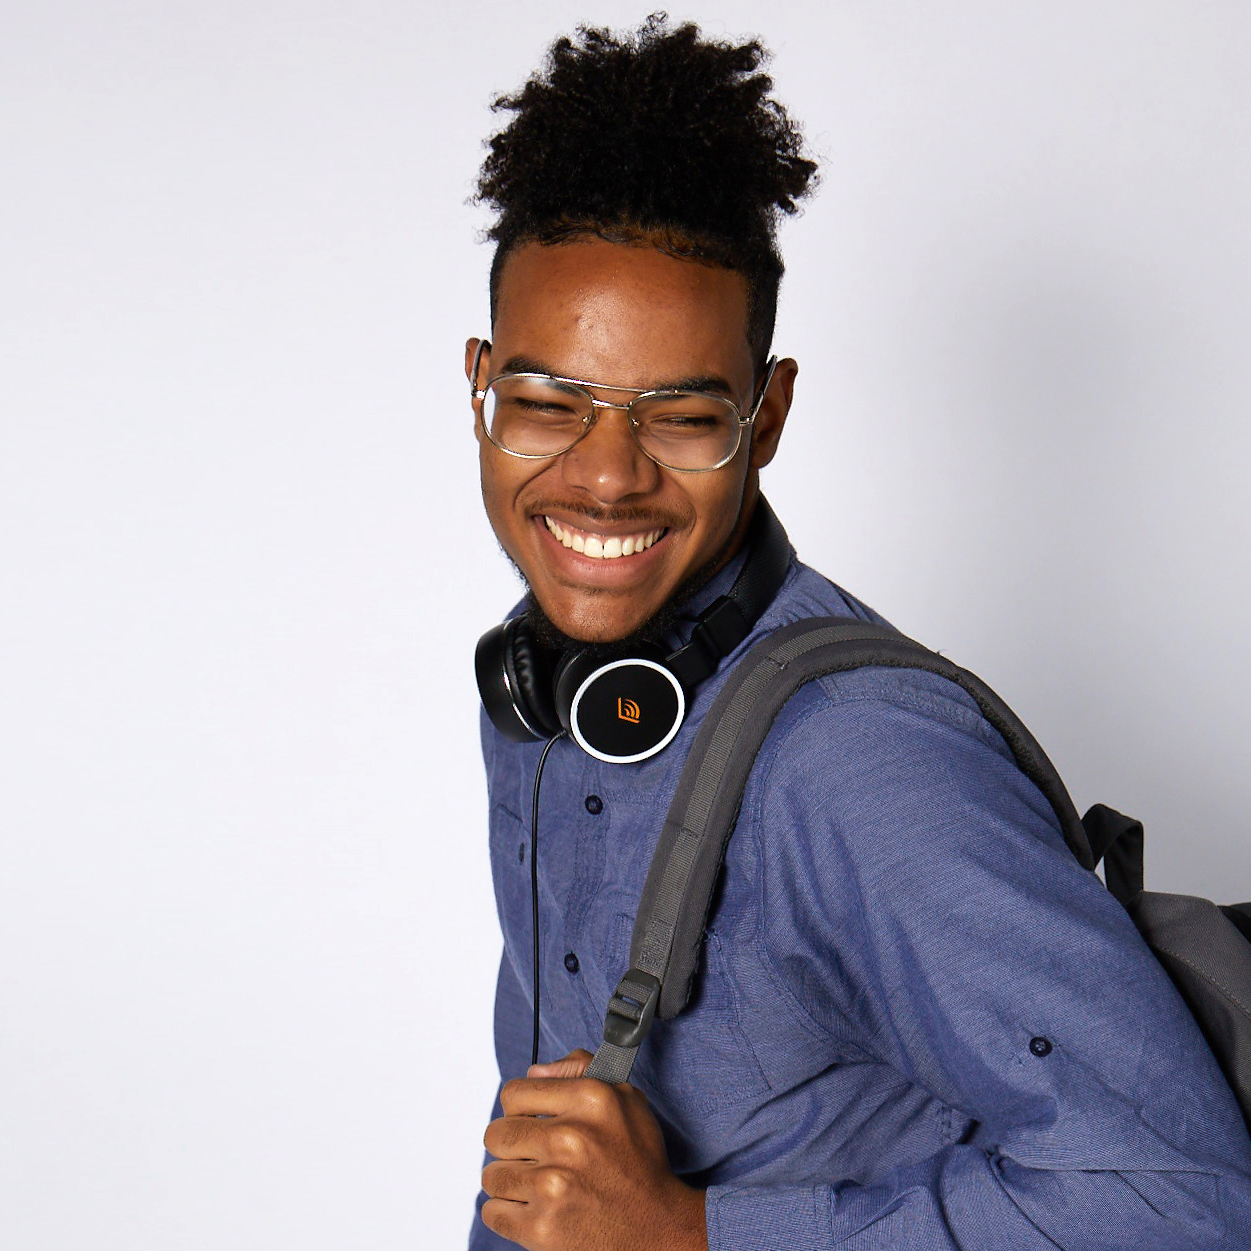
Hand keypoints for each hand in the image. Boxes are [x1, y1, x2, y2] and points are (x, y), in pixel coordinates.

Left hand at [481, 1048, 706, 1250]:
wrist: (659, 1227)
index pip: (513, 1094)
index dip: (517, 1109)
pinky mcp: (542, 1227)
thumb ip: (579, 1070)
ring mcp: (554, 1185)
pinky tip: (534, 1207)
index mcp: (589, 1100)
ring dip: (510, 1181)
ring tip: (538, 1184)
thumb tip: (534, 1072)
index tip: (528, 1122)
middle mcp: (570, 1139)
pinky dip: (507, 1212)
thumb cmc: (639, 1163)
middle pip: (496, 1134)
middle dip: (510, 1146)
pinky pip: (493, 1212)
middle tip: (532, 1156)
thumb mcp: (625, 1099)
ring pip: (492, 1175)